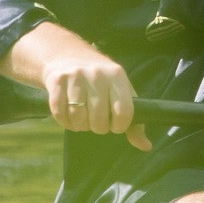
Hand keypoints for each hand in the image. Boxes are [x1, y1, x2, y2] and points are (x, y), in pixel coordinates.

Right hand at [38, 47, 152, 150]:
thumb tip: (146, 146)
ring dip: (80, 125)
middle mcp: (97, 74)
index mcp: (117, 76)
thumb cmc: (101, 82)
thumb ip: (135, 122)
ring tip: (83, 117)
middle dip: (98, 127)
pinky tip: (69, 115)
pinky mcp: (57, 81)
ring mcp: (76, 76)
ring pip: (79, 118)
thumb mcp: (121, 93)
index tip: (115, 125)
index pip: (124, 112)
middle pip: (99, 120)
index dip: (119, 126)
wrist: (68, 56)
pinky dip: (65, 121)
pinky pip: (60, 114)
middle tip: (96, 120)